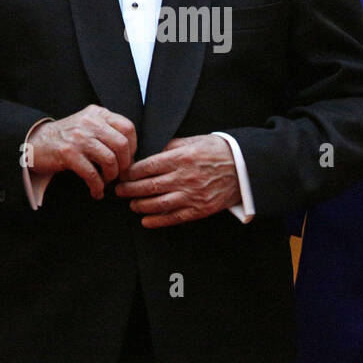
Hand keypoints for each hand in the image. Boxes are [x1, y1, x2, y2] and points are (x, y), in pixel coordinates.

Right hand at [26, 105, 136, 199]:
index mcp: (98, 113)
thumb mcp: (87, 124)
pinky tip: (96, 191)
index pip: (127, 127)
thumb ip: (107, 131)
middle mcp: (90, 122)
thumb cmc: (66, 137)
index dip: (133, 147)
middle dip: (124, 164)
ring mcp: (79, 137)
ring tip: (106, 181)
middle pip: (122, 144)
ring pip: (109, 159)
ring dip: (111, 176)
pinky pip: (92, 174)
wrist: (35, 141)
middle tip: (119, 174)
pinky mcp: (68, 153)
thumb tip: (130, 153)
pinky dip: (97, 186)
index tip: (128, 159)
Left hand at [113, 135, 239, 227]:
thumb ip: (170, 146)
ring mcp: (192, 195)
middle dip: (129, 190)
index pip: (147, 167)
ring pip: (158, 204)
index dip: (130, 173)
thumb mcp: (193, 141)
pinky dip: (157, 221)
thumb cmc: (217, 151)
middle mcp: (184, 177)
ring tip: (131, 204)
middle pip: (148, 186)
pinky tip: (146, 220)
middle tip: (119, 190)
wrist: (244, 167)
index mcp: (181, 158)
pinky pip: (174, 217)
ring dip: (140, 205)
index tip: (122, 174)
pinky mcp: (199, 209)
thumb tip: (148, 153)